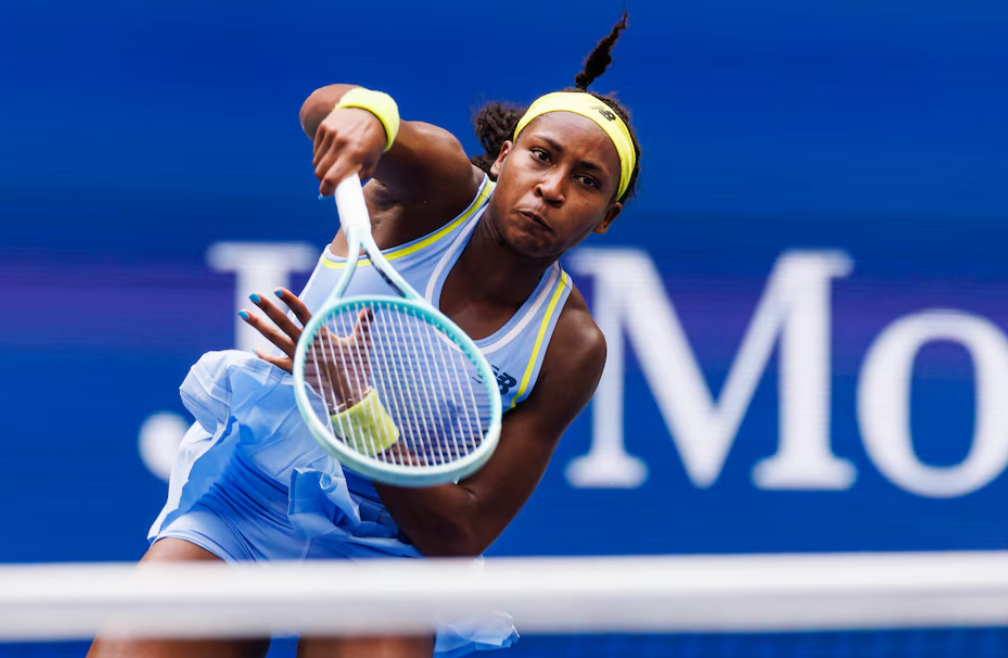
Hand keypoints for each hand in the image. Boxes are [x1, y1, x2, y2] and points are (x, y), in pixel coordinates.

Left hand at [241, 288, 374, 407]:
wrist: (349, 397)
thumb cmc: (356, 368)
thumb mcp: (361, 344)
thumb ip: (363, 325)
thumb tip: (369, 309)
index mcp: (320, 334)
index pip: (303, 312)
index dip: (290, 300)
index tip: (278, 291)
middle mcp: (305, 344)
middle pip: (282, 322)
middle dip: (267, 308)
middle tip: (253, 295)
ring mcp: (297, 358)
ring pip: (273, 339)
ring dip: (258, 326)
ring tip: (243, 313)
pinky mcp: (295, 371)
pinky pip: (275, 363)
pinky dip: (265, 357)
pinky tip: (255, 350)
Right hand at [313, 104, 387, 196]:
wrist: (370, 112)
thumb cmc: (372, 142)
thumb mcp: (372, 162)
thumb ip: (358, 177)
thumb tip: (342, 191)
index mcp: (355, 155)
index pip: (331, 178)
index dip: (326, 189)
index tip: (326, 192)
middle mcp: (341, 144)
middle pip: (320, 171)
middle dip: (323, 180)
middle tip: (331, 180)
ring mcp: (331, 133)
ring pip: (316, 161)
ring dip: (322, 166)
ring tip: (335, 162)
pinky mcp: (324, 126)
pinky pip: (316, 149)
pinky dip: (321, 154)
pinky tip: (332, 150)